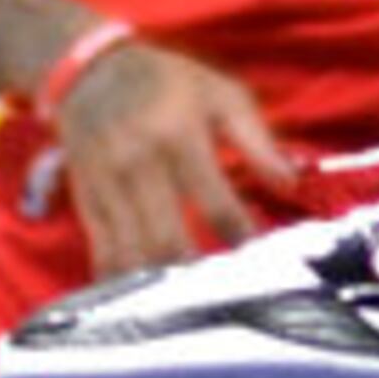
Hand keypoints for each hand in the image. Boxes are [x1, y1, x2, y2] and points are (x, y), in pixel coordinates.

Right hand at [51, 34, 307, 273]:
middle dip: (195, 274)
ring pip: (133, 255)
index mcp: (179, 133)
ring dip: (160, 285)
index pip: (214, 199)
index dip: (239, 234)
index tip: (258, 257)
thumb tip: (292, 183)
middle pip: (166, 239)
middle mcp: (140, 163)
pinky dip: (123, 281)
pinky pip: (102, 254)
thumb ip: (257, 140)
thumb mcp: (221, 95)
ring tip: (189, 304)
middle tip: (222, 292)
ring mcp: (108, 187)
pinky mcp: (87, 203)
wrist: (94, 73)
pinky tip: (145, 298)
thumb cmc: (171, 84)